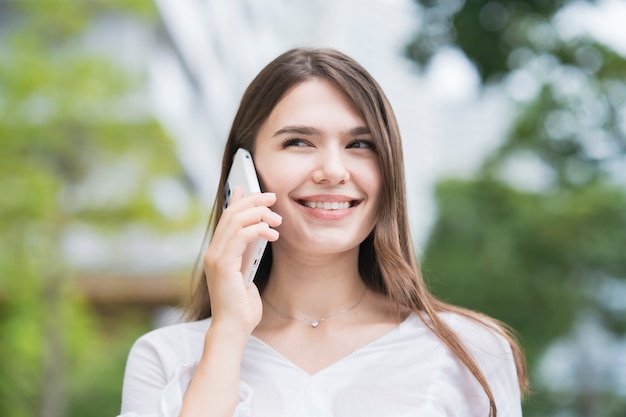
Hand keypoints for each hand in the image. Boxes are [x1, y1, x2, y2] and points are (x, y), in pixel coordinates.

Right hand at [203, 188, 280, 334]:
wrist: (234, 328)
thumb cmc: (242, 305)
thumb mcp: (248, 271)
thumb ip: (249, 252)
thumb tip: (259, 232)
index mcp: (218, 252)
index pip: (227, 216)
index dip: (240, 199)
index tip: (255, 190)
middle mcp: (213, 251)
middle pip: (231, 213)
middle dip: (253, 200)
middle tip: (273, 198)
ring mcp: (215, 257)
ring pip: (236, 220)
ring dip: (259, 214)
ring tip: (277, 220)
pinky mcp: (223, 265)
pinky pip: (241, 236)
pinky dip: (258, 230)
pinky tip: (272, 234)